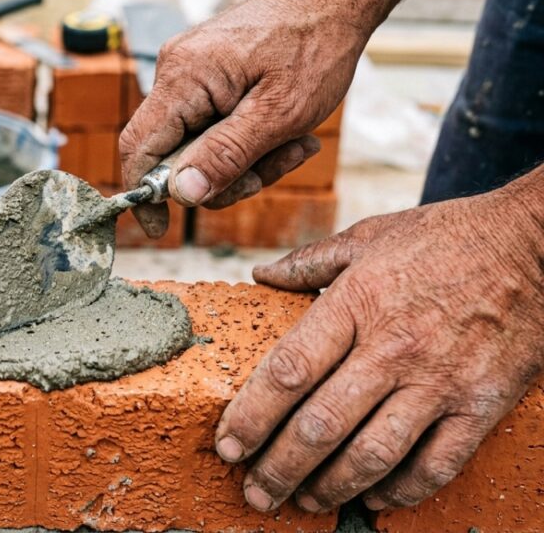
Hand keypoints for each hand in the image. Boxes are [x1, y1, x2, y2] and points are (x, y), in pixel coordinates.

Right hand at [119, 0, 366, 237]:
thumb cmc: (314, 45)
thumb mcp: (279, 114)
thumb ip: (227, 155)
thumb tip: (183, 195)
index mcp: (184, 79)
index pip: (138, 148)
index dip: (144, 195)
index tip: (162, 230)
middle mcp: (176, 74)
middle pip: (174, 156)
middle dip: (226, 176)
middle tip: (277, 166)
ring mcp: (190, 76)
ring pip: (200, 148)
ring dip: (247, 161)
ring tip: (296, 144)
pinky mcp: (208, 80)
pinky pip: (215, 129)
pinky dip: (249, 141)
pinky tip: (288, 132)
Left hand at [216, 169, 543, 513]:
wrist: (536, 244)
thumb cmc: (446, 238)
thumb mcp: (371, 236)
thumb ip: (311, 262)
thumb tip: (260, 277)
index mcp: (357, 303)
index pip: (287, 372)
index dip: (250, 416)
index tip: (227, 445)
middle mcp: (393, 348)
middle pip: (320, 425)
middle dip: (278, 468)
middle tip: (254, 492)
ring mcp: (439, 381)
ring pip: (372, 454)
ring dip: (330, 487)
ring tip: (302, 502)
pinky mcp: (481, 405)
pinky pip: (436, 464)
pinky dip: (402, 491)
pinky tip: (374, 499)